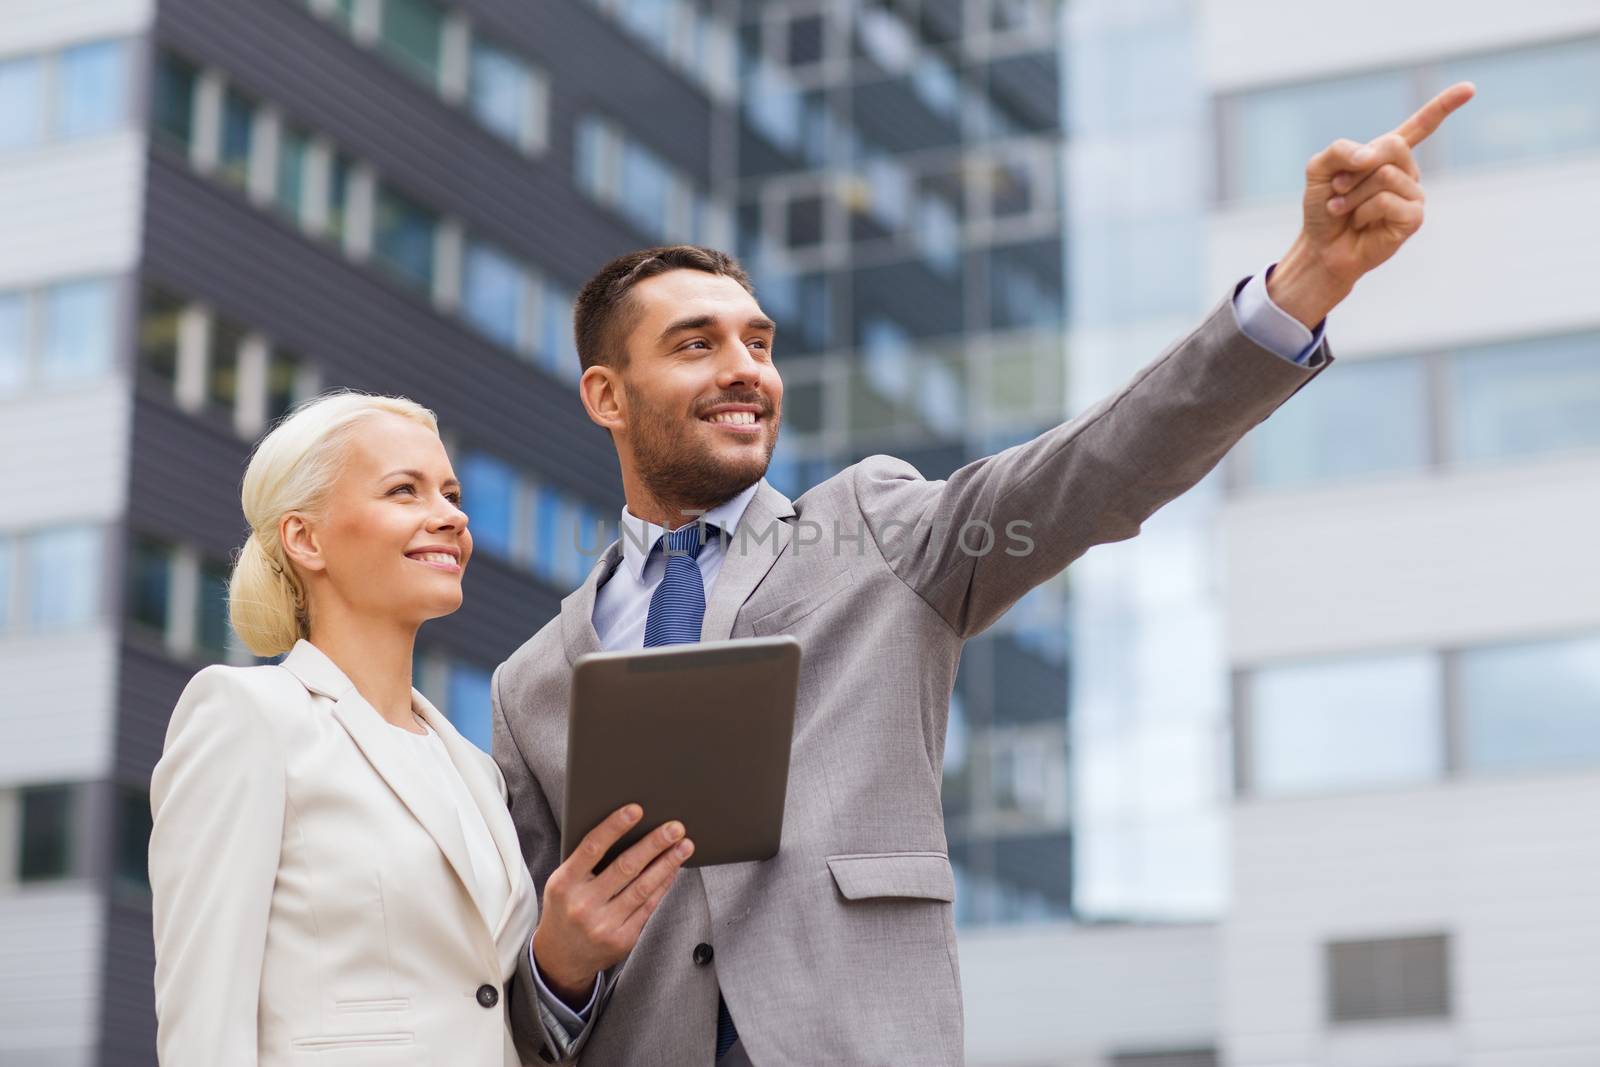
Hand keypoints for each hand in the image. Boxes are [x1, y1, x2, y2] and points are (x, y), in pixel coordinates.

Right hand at [531, 804, 693, 1005]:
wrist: (560, 957)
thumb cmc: (565, 908)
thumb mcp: (563, 882)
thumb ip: (586, 860)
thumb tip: (629, 830)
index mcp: (564, 883)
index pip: (592, 848)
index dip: (615, 826)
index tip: (637, 809)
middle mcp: (583, 905)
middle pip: (625, 867)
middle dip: (654, 844)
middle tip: (675, 827)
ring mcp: (604, 925)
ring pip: (642, 887)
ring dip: (667, 863)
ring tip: (684, 846)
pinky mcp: (623, 939)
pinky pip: (648, 906)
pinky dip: (663, 885)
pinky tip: (673, 870)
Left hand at [1269, 81, 1475, 327]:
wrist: (1320, 247)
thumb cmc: (1323, 207)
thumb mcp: (1319, 169)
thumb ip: (1340, 150)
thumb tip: (1372, 157)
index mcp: (1388, 155)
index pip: (1422, 125)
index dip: (1445, 106)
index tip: (1470, 88)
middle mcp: (1406, 171)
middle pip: (1392, 146)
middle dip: (1355, 169)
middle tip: (1338, 190)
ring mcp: (1413, 194)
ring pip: (1385, 176)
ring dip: (1353, 194)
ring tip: (1345, 209)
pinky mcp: (1414, 218)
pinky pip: (1388, 201)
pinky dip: (1364, 211)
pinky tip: (1361, 223)